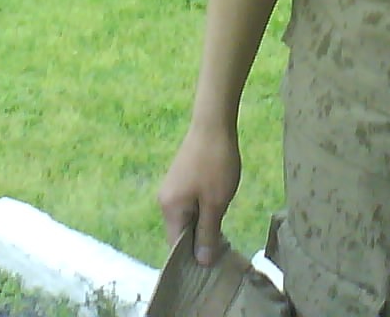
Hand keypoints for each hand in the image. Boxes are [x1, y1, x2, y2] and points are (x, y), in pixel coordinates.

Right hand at [158, 122, 241, 265]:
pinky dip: (202, 212)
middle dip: (199, 242)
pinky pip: (189, 205)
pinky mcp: (181, 179)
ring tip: (223, 230)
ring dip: (203, 226)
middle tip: (223, 248)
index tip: (213, 264)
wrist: (213, 125)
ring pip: (186, 218)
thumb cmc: (215, 165)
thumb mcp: (215, 203)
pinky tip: (218, 209)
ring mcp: (172, 188)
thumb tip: (201, 261)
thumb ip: (207, 233)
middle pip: (180, 233)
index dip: (192, 258)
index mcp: (170, 208)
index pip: (176, 246)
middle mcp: (165, 200)